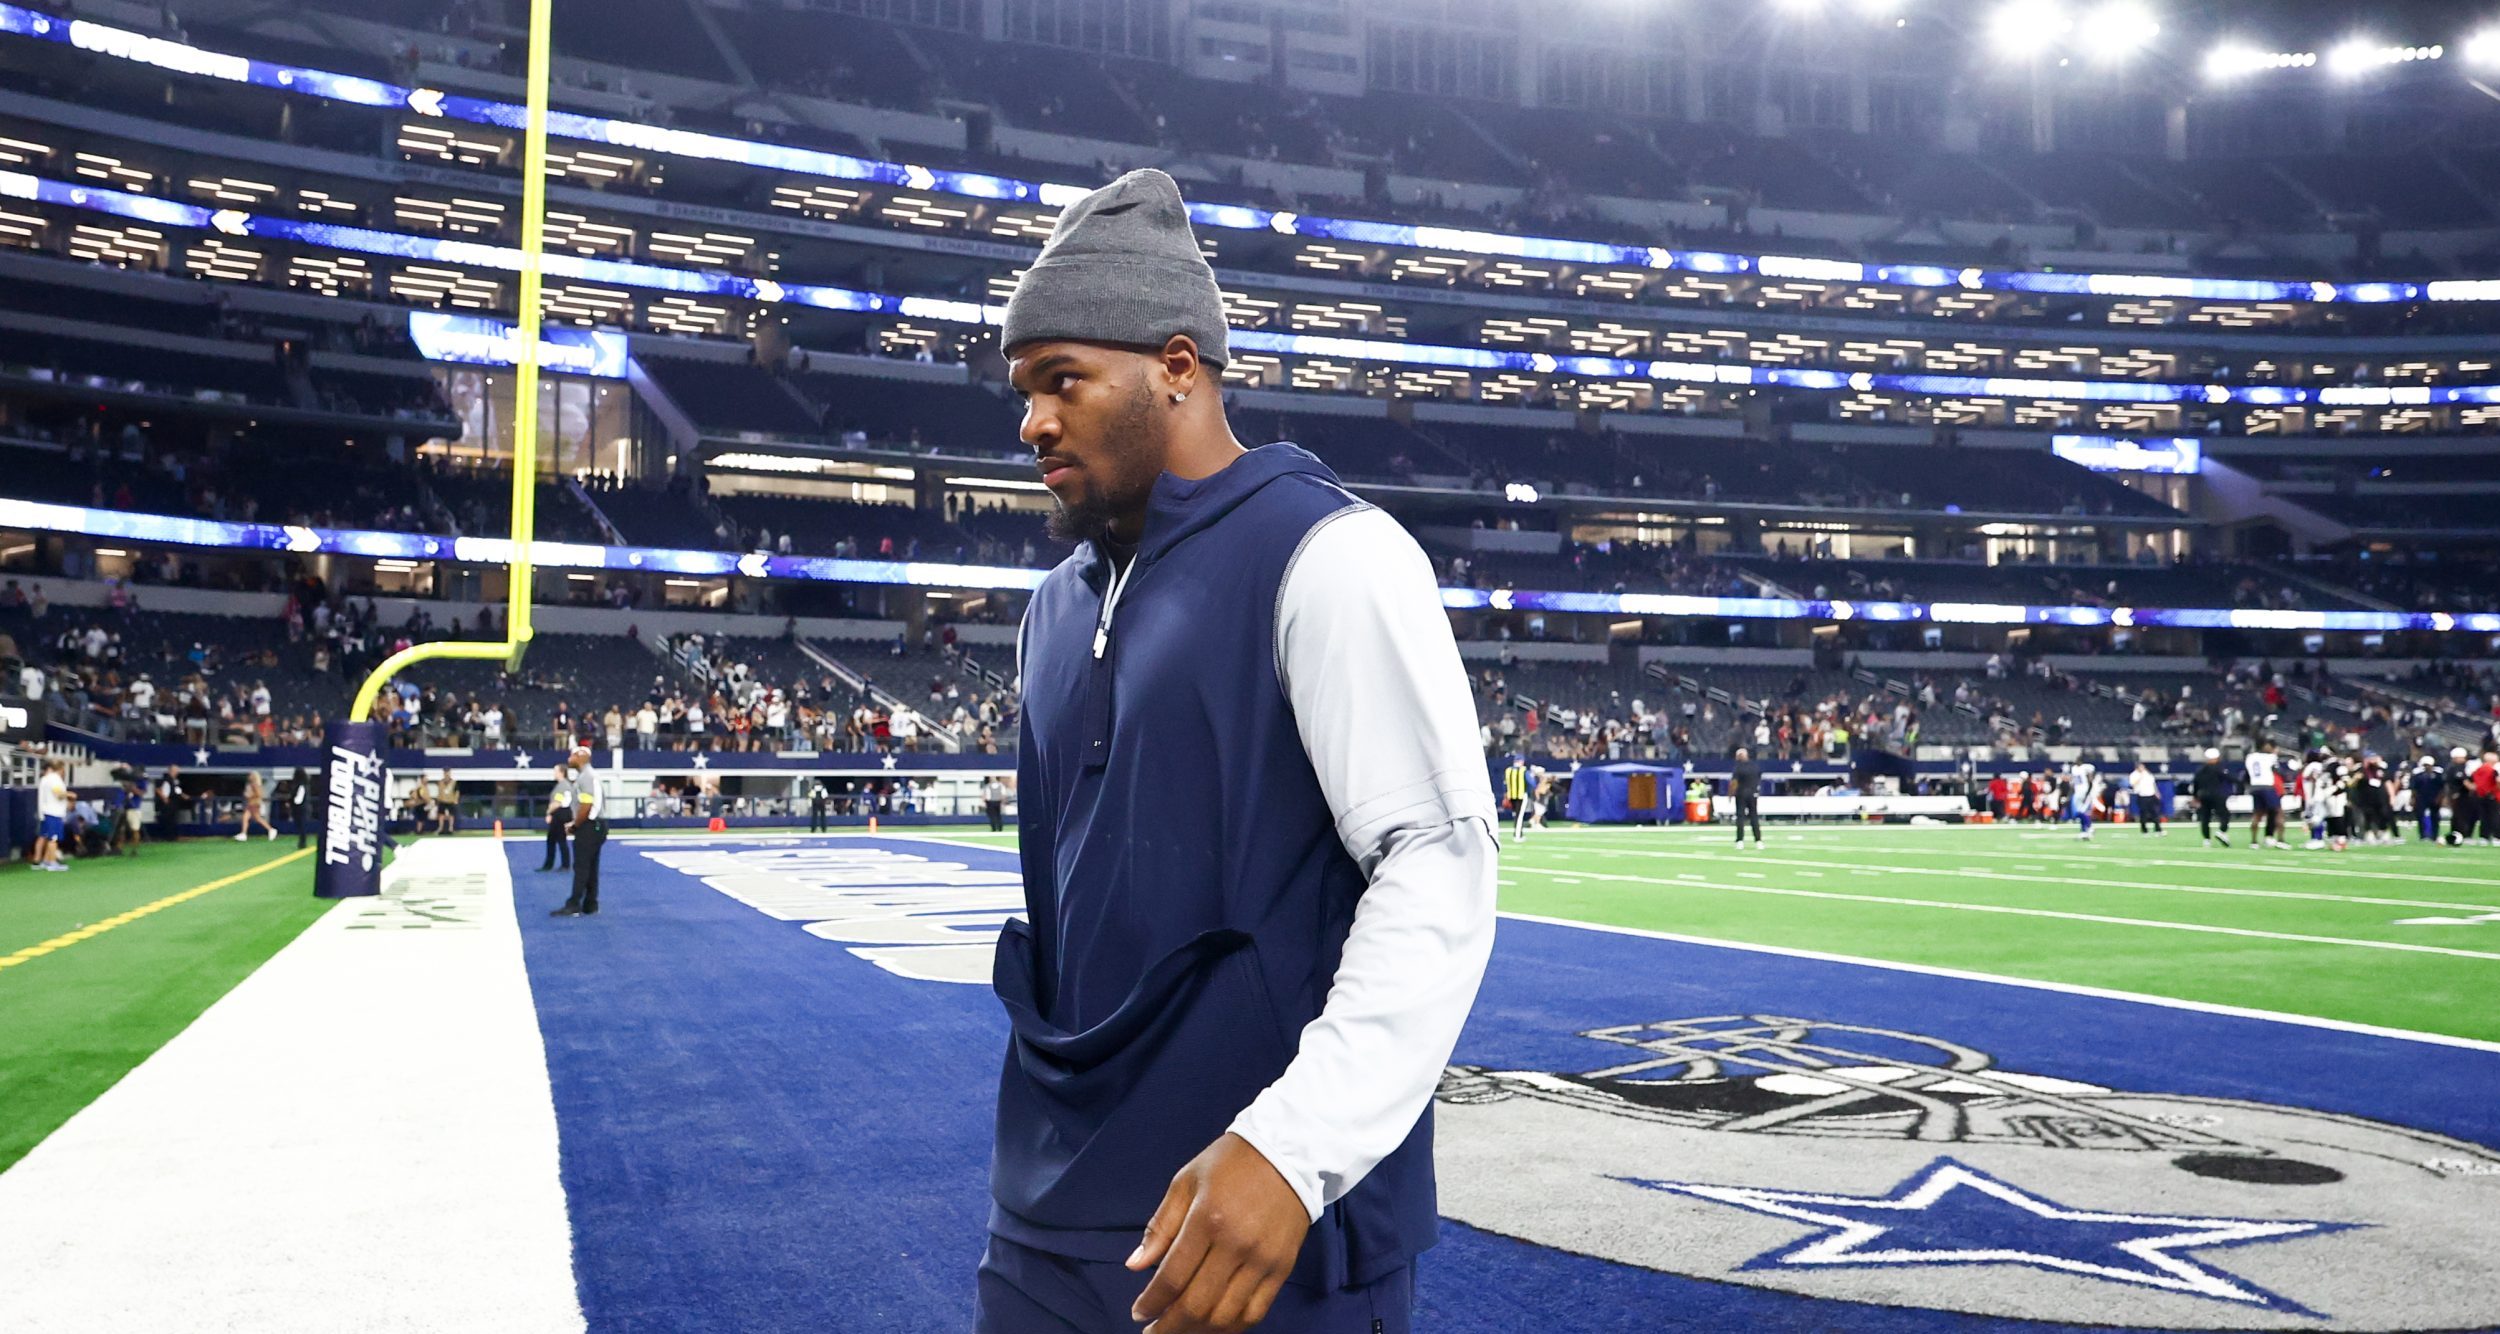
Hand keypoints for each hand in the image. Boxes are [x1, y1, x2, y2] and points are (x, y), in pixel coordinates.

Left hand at [1125, 1133, 1309, 1332]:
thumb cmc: (1229, 1163)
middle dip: (1169, 1326)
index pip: (1172, 1277)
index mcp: (1207, 1220)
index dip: (1151, 1302)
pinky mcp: (1282, 1268)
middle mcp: (1236, 1246)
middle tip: (1154, 1332)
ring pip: (1226, 1316)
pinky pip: (1255, 1312)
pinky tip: (1213, 1327)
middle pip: (1197, 1304)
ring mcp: (1262, 1261)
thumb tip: (1135, 1266)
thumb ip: (1160, 1226)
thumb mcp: (1185, 1182)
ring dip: (1197, 1332)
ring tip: (1180, 1331)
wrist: (1287, 1152)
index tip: (1139, 1313)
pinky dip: (1231, 1328)